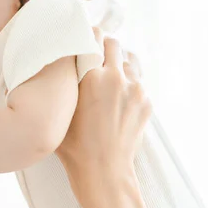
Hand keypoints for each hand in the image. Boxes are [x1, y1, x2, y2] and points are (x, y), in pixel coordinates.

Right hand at [56, 29, 151, 192]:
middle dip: (104, 48)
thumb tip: (66, 62)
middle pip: (114, 44)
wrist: (103, 171)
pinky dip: (128, 83)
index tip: (83, 38)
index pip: (94, 37)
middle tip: (94, 57)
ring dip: (119, 64)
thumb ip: (66, 80)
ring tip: (107, 77)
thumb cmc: (74, 145)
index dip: (87, 36)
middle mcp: (117, 78)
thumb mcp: (61, 108)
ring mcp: (136, 90)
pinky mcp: (146, 103)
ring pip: (130, 61)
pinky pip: (138, 81)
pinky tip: (116, 96)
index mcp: (92, 76)